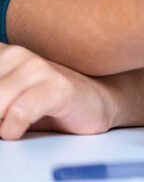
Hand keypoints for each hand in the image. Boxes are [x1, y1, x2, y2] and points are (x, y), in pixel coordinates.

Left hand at [0, 44, 117, 139]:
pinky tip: (18, 129)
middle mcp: (16, 55)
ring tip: (7, 127)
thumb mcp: (4, 98)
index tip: (0, 109)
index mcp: (0, 54)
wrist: (95, 102)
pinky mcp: (58, 87)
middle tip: (2, 120)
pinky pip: (19, 112)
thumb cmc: (44, 102)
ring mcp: (38, 68)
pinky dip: (12, 129)